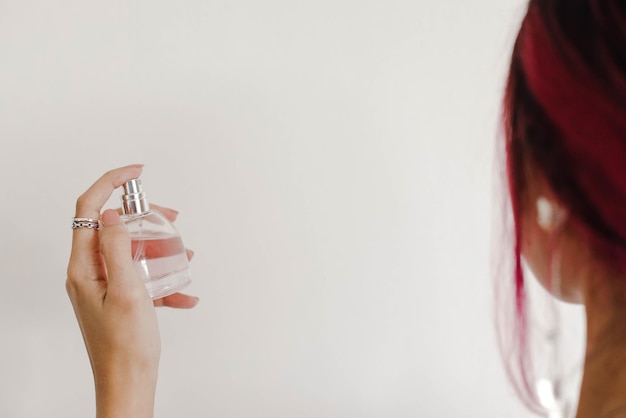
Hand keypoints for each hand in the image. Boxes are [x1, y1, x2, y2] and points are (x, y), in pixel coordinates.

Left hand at [66, 165, 197, 417]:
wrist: (129, 382)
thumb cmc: (126, 345)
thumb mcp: (126, 290)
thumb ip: (117, 248)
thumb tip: (109, 212)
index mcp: (84, 267)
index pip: (89, 209)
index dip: (111, 183)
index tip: (137, 172)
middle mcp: (90, 272)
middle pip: (113, 227)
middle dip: (145, 218)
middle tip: (171, 217)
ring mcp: (104, 285)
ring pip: (131, 250)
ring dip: (159, 247)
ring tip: (183, 254)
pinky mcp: (119, 298)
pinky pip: (142, 276)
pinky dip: (164, 280)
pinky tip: (184, 295)